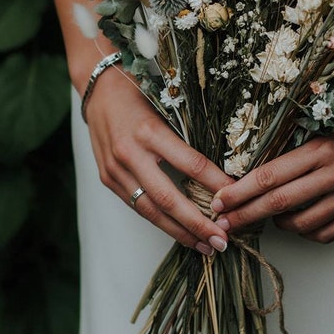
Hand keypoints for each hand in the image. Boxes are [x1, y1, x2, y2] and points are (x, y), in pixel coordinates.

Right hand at [84, 68, 232, 254]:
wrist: (97, 88)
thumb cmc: (138, 93)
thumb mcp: (166, 105)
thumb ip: (187, 135)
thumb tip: (221, 165)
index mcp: (150, 131)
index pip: (190, 163)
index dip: (215, 183)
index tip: (236, 197)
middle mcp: (131, 154)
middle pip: (168, 198)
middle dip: (197, 223)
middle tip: (222, 240)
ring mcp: (116, 170)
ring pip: (150, 211)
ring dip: (180, 232)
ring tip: (205, 245)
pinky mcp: (108, 180)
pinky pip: (137, 206)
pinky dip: (160, 222)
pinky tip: (180, 232)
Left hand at [210, 86, 333, 243]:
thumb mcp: (325, 127)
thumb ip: (296, 152)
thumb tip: (255, 174)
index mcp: (323, 149)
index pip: (271, 177)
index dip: (240, 193)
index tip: (219, 201)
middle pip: (280, 204)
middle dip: (245, 215)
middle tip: (223, 223)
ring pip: (302, 225)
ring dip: (278, 224)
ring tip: (268, 215)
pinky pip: (327, 233)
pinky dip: (307, 231)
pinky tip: (300, 221)